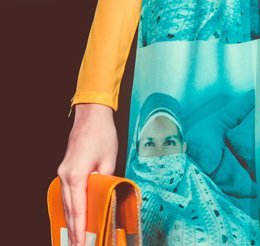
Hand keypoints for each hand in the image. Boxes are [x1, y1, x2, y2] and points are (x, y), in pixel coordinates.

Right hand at [57, 103, 117, 245]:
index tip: (81, 242)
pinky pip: (67, 193)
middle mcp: (65, 175)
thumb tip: (105, 197)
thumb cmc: (102, 134)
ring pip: (66, 202)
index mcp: (77, 175)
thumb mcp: (109, 161)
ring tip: (77, 238)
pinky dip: (71, 207)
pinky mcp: (65, 169)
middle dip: (74, 229)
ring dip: (71, 220)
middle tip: (79, 245)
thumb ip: (105, 182)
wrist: (91, 114)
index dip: (81, 228)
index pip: (78, 208)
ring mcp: (63, 172)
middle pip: (69, 208)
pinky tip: (74, 216)